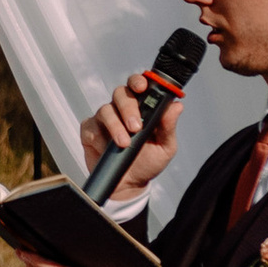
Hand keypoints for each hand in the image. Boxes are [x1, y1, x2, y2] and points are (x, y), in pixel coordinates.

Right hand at [78, 73, 183, 203]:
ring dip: (115, 126)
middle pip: (120, 93)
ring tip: (124, 144)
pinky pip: (90, 126)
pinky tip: (106, 149)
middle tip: (135, 127)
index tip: (142, 87)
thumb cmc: (148, 162)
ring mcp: (104, 119)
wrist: (129, 185)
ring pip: (105, 110)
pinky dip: (99, 138)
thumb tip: (177, 106)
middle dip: (128, 108)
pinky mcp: (90, 131)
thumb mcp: (164, 147)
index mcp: (141, 107)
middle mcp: (121, 109)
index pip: (139, 85)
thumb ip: (168, 126)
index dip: (139, 81)